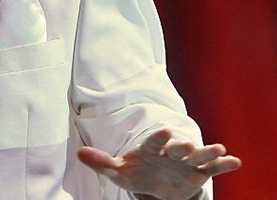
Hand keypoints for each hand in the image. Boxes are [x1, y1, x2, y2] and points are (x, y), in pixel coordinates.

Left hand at [77, 128, 241, 199]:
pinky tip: (235, 161)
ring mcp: (186, 162)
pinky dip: (223, 164)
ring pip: (198, 156)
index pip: (153, 141)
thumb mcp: (118, 171)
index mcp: (150, 148)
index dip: (157, 137)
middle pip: (177, 148)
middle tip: (187, 146)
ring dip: (207, 152)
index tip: (162, 129)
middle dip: (181, 147)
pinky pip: (213, 168)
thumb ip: (101, 162)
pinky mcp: (200, 173)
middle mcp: (170, 152)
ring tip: (219, 149)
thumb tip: (79, 153)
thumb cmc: (136, 173)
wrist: (155, 184)